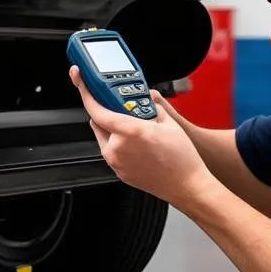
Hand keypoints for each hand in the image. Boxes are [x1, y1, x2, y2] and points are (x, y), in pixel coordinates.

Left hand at [69, 66, 214, 207]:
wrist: (187, 186)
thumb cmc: (181, 160)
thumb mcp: (169, 123)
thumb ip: (152, 108)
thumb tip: (145, 101)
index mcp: (130, 132)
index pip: (97, 110)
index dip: (87, 95)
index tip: (83, 85)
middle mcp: (118, 149)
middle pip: (99, 123)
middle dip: (108, 113)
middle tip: (125, 110)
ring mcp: (117, 163)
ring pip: (105, 138)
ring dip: (114, 130)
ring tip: (138, 132)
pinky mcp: (119, 173)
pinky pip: (112, 152)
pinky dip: (120, 145)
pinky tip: (139, 147)